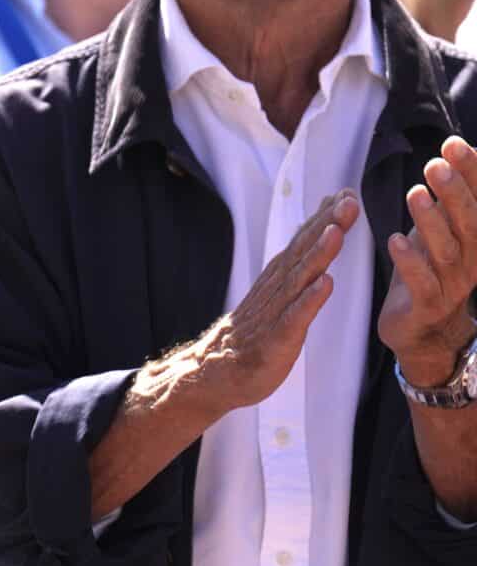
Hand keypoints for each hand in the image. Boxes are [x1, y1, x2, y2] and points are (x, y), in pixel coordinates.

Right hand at [189, 190, 360, 414]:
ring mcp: (276, 313)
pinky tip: (325, 284)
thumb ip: (295, 268)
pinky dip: (310, 300)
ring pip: (299, 278)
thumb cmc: (253, 336)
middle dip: (326, 225)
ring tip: (336, 231)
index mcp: (278, 280)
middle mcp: (276, 290)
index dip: (323, 218)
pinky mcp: (277, 339)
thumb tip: (315, 236)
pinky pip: (295, 317)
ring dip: (318, 254)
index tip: (345, 193)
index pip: (302, 243)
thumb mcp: (276, 297)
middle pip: (303, 252)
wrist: (218, 372)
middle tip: (347, 200)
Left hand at [379, 136, 476, 384]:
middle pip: (469, 223)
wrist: (421, 330)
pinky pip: (423, 283)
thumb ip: (447, 198)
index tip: (455, 143)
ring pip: (447, 251)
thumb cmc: (427, 271)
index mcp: (475, 239)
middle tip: (435, 164)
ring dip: (431, 221)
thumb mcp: (439, 230)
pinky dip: (410, 261)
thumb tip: (452, 150)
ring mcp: (452, 285)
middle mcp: (471, 260)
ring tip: (414, 195)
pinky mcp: (427, 306)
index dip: (472, 174)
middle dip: (455, 192)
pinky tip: (395, 239)